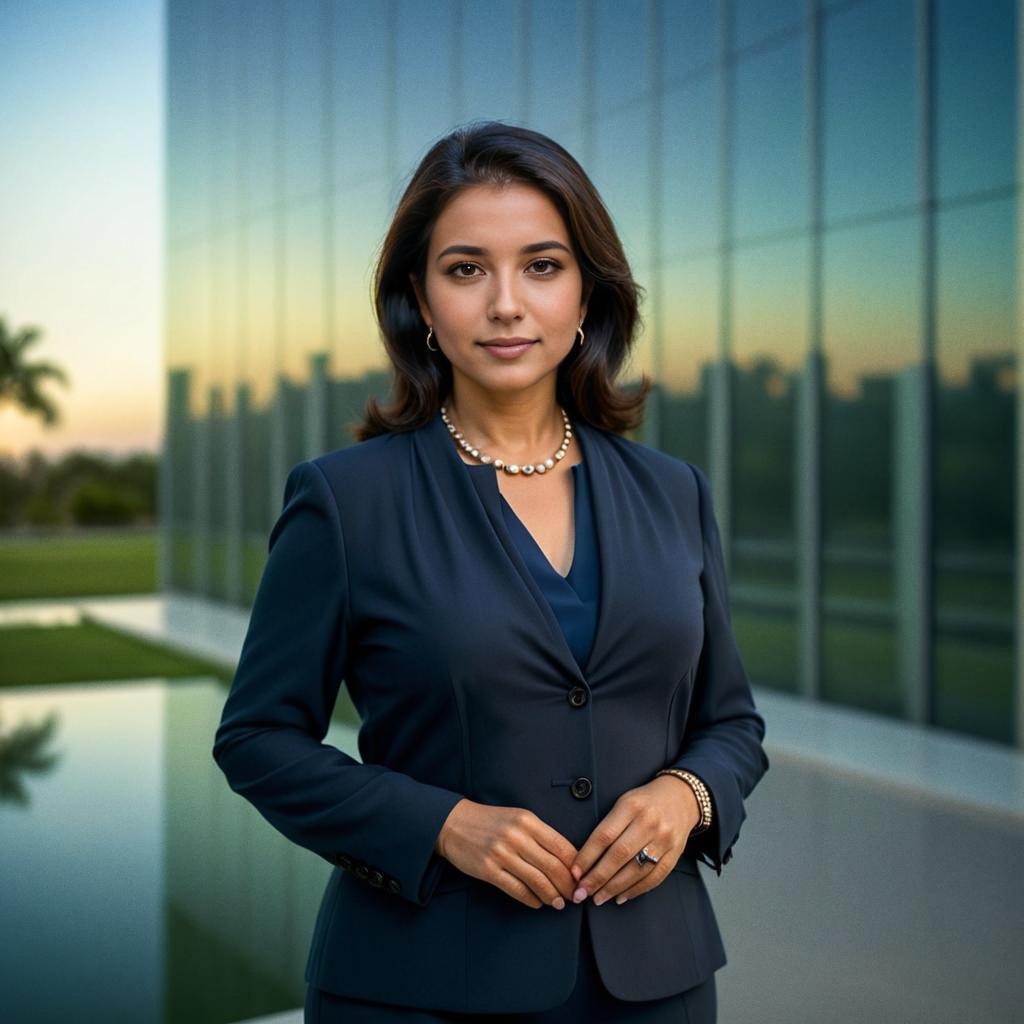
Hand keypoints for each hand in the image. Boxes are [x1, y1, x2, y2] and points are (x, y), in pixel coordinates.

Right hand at [435, 798, 578, 909]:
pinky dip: (531, 899)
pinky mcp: (488, 870)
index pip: (561, 845)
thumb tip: (566, 860)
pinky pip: (517, 889)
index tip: (583, 877)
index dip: (576, 865)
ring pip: (537, 881)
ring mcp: (501, 854)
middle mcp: (516, 836)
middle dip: (568, 885)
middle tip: (576, 896)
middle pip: (552, 866)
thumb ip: (540, 835)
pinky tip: (538, 903)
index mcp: (527, 820)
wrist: (454, 823)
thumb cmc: (491, 822)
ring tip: (560, 903)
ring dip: (552, 896)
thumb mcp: (518, 818)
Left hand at [568, 775, 699, 906]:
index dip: (587, 857)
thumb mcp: (624, 802)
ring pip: (636, 870)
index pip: (604, 836)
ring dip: (614, 888)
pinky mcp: (675, 853)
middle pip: (619, 855)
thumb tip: (585, 859)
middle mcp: (649, 822)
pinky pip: (654, 877)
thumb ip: (608, 826)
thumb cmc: (644, 801)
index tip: (575, 873)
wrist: (681, 796)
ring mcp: (664, 839)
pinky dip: (636, 890)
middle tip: (582, 892)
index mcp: (631, 806)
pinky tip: (621, 896)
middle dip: (597, 878)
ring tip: (598, 898)